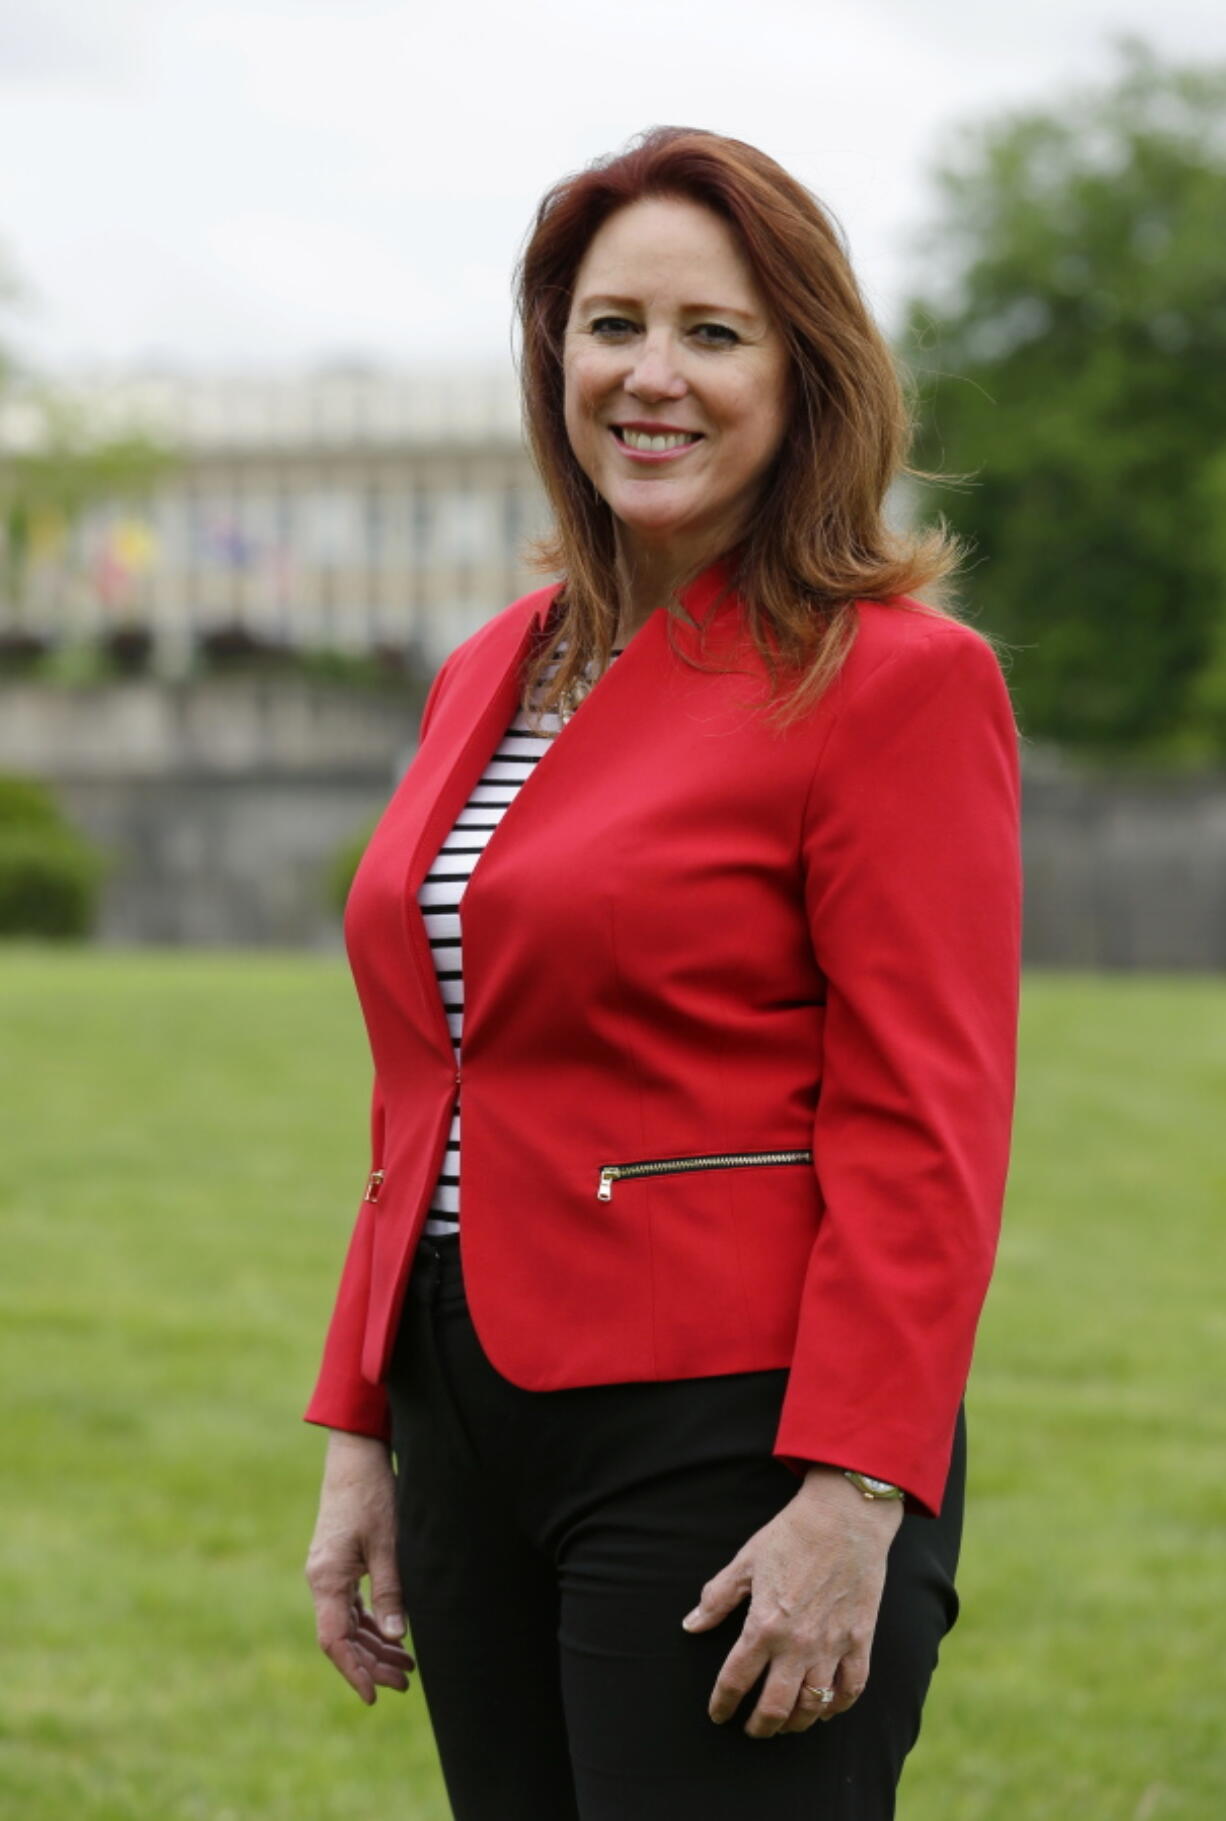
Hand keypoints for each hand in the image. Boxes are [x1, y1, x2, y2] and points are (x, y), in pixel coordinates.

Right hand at [305, 1430, 416, 1704]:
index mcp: (327, 1578)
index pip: (334, 1641)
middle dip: (371, 1664)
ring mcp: (328, 1572)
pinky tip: (393, 1635)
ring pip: (348, 1624)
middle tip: (405, 1682)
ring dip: (374, 1646)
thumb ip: (392, 1591)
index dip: (354, 1671)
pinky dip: (371, 1624)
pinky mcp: (338, 1564)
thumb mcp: (388, 1543)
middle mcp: (321, 1580)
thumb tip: (397, 1638)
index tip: (375, 1695)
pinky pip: (351, 1606)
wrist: (355, 1455)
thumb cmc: (372, 1494)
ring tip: (407, 1666)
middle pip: (342, 1637)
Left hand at [681, 1466, 902, 1736]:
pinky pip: (851, 1689)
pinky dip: (837, 1706)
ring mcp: (831, 1645)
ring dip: (796, 1723)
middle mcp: (797, 1644)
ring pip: (812, 1706)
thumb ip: (717, 1598)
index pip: (736, 1679)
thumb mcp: (746, 1561)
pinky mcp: (859, 1640)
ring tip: (785, 1724)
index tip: (717, 1714)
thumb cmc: (791, 1534)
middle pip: (775, 1706)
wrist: (845, 1517)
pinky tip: (826, 1710)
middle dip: (759, 1726)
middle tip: (751, 1730)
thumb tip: (691, 1625)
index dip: (722, 1703)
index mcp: (764, 1624)